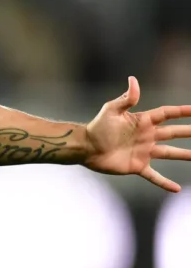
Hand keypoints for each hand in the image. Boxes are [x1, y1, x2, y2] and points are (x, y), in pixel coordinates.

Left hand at [85, 76, 190, 191]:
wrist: (86, 148)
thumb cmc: (97, 127)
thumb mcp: (111, 110)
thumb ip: (126, 98)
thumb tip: (133, 79)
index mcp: (143, 121)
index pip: (167, 114)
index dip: (182, 111)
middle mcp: (147, 136)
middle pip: (174, 133)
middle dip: (189, 131)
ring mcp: (144, 152)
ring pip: (170, 153)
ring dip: (184, 155)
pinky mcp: (137, 166)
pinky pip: (154, 176)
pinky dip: (165, 182)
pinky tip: (176, 188)